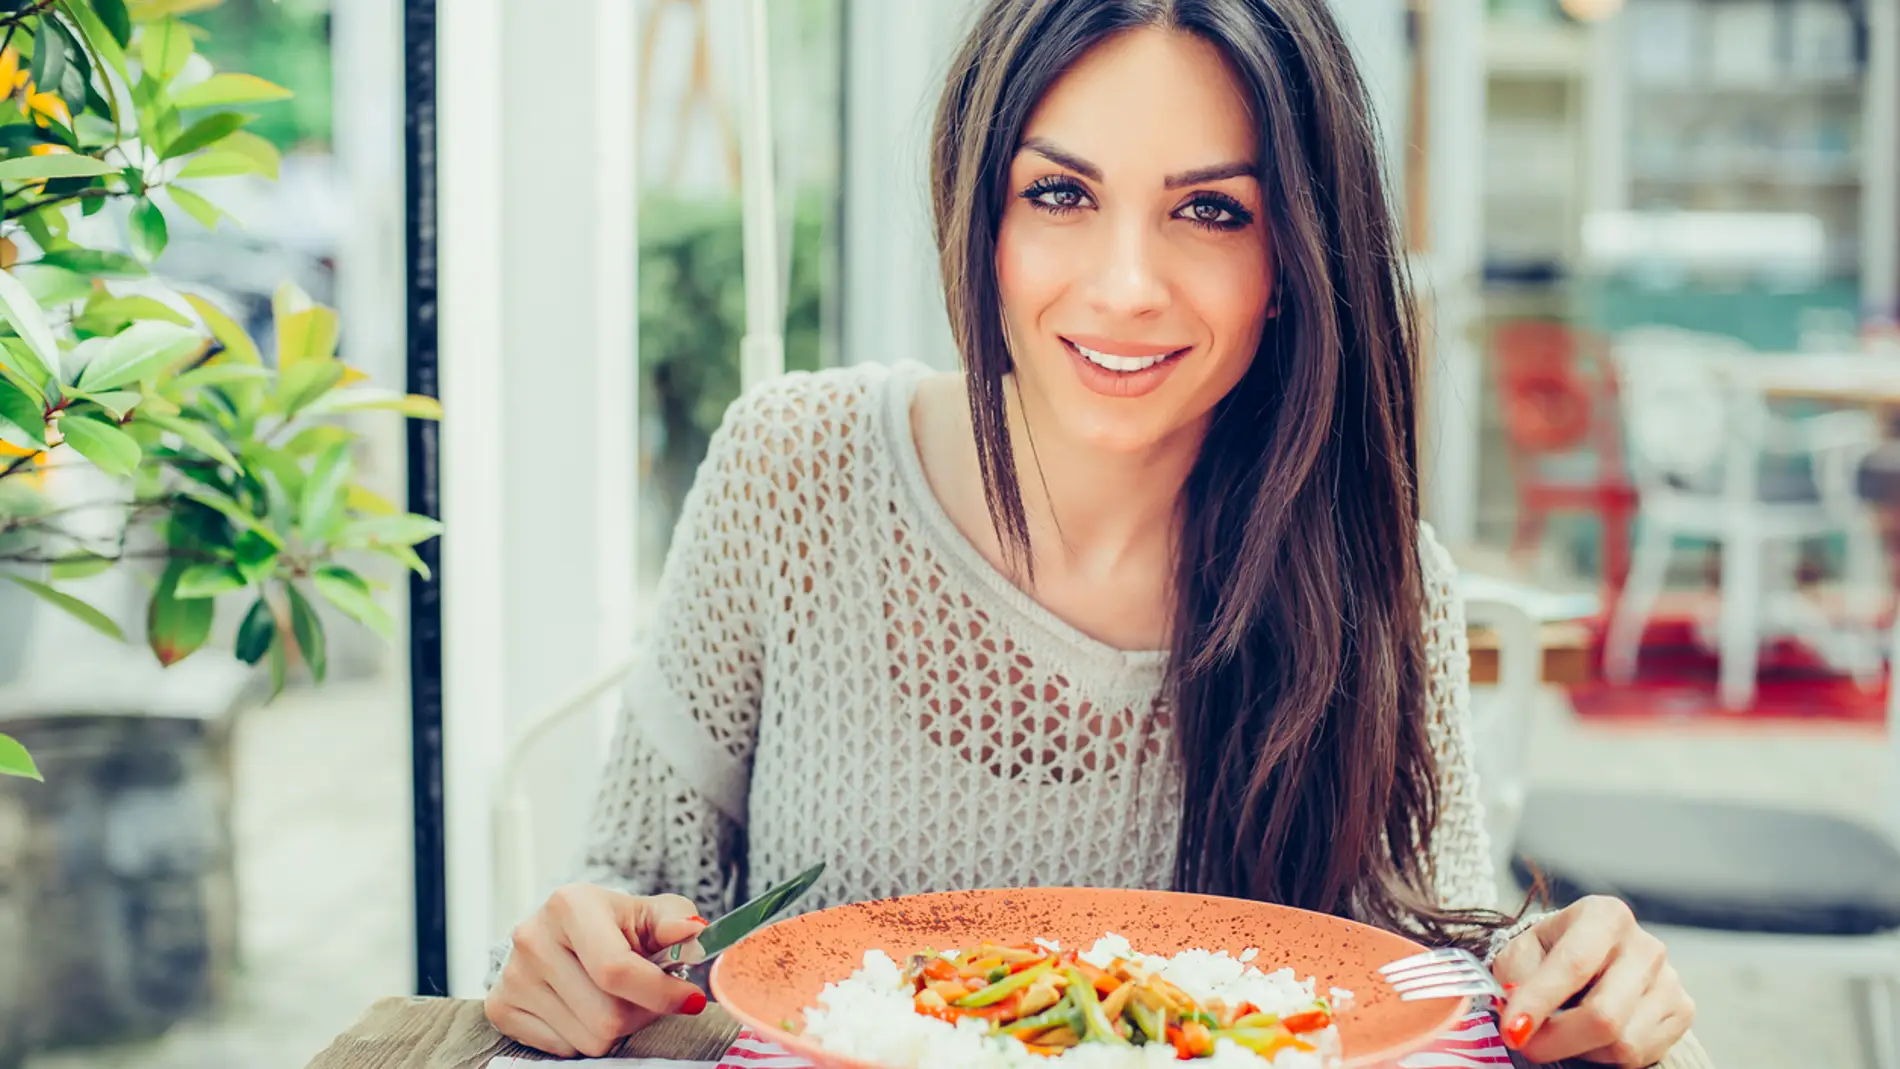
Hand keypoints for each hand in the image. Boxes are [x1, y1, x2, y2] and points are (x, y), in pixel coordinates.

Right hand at [485, 885, 709, 1056]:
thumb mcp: (651, 912)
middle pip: (606, 1016)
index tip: (691, 999)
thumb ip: (677, 920)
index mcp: (570, 905)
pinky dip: (582, 1037)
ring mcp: (512, 975)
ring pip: (588, 1039)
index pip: (617, 969)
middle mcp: (533, 937)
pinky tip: (583, 1007)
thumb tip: (692, 929)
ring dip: (614, 1028)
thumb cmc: (616, 925)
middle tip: (646, 997)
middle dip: (640, 1014)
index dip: (661, 993)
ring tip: (613, 998)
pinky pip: (561, 1050)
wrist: (565, 933)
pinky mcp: (499, 1007)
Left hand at [1492, 896, 1693, 1066]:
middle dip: (1556, 1039)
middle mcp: (1644, 944)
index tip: (1512, 1031)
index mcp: (1603, 915)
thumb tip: (1519, 1017)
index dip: (1539, 1002)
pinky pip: (1640, 1054)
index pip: (1573, 964)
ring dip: (1580, 1049)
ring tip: (1562, 1030)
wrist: (1587, 958)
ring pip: (1622, 1043)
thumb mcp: (1521, 954)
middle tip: (1526, 1044)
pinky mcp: (1682, 1011)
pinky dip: (1606, 1055)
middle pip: (1603, 1014)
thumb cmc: (1549, 953)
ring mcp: (1669, 979)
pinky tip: (1592, 1034)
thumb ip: (1516, 980)